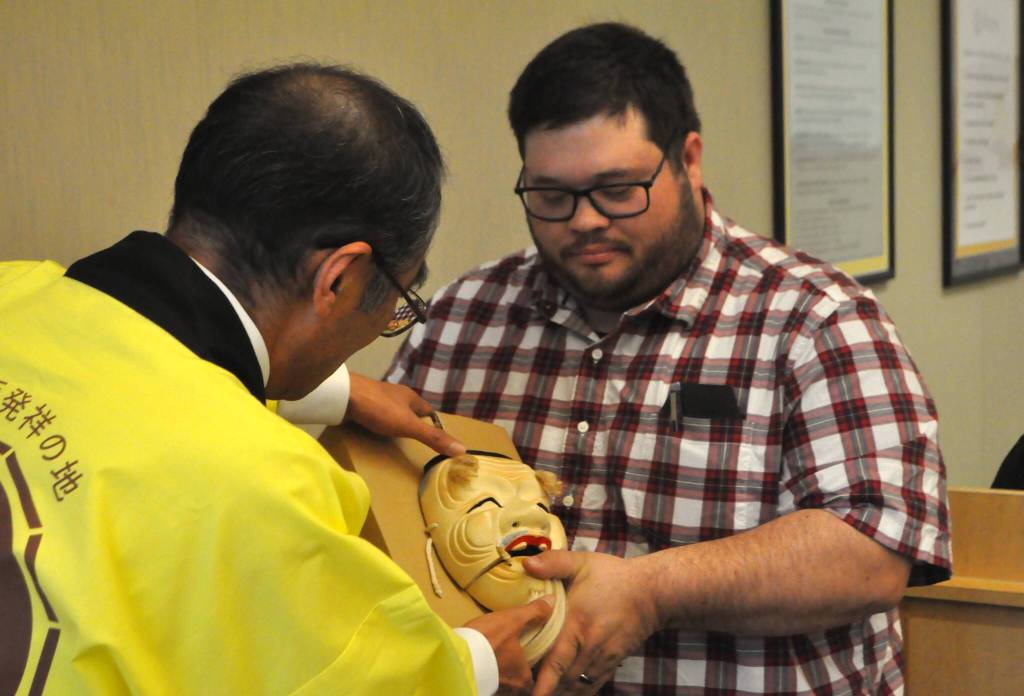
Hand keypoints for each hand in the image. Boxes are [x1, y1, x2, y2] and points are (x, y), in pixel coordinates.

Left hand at [344, 372, 464, 456]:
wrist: (343, 395)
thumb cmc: (379, 408)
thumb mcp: (408, 426)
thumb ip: (432, 438)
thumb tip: (462, 448)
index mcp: (410, 397)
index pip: (428, 410)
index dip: (432, 423)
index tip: (434, 437)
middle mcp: (396, 394)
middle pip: (410, 409)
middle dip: (413, 422)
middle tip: (414, 439)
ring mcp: (377, 396)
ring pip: (392, 410)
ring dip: (394, 421)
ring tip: (394, 437)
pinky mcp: (362, 401)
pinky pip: (374, 412)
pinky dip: (377, 421)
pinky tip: (373, 430)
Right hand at [465, 596, 554, 694]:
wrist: (454, 655)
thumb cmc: (488, 640)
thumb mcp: (513, 620)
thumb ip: (534, 612)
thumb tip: (552, 601)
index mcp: (523, 676)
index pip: (534, 679)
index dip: (532, 669)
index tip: (529, 658)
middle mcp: (511, 688)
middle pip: (518, 683)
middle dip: (514, 671)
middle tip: (511, 656)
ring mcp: (494, 690)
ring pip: (502, 682)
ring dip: (500, 671)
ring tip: (496, 656)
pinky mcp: (477, 686)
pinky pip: (488, 681)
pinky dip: (487, 672)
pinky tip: (481, 660)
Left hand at [523, 551, 658, 695]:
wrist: (651, 593)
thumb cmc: (614, 577)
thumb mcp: (582, 563)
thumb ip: (554, 563)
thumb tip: (526, 563)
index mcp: (577, 623)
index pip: (556, 660)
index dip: (542, 682)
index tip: (530, 693)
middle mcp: (590, 645)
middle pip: (563, 678)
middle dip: (545, 688)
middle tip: (526, 690)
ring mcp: (603, 657)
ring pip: (577, 685)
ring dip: (560, 691)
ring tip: (543, 691)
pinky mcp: (612, 662)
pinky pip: (592, 685)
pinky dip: (577, 692)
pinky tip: (564, 692)